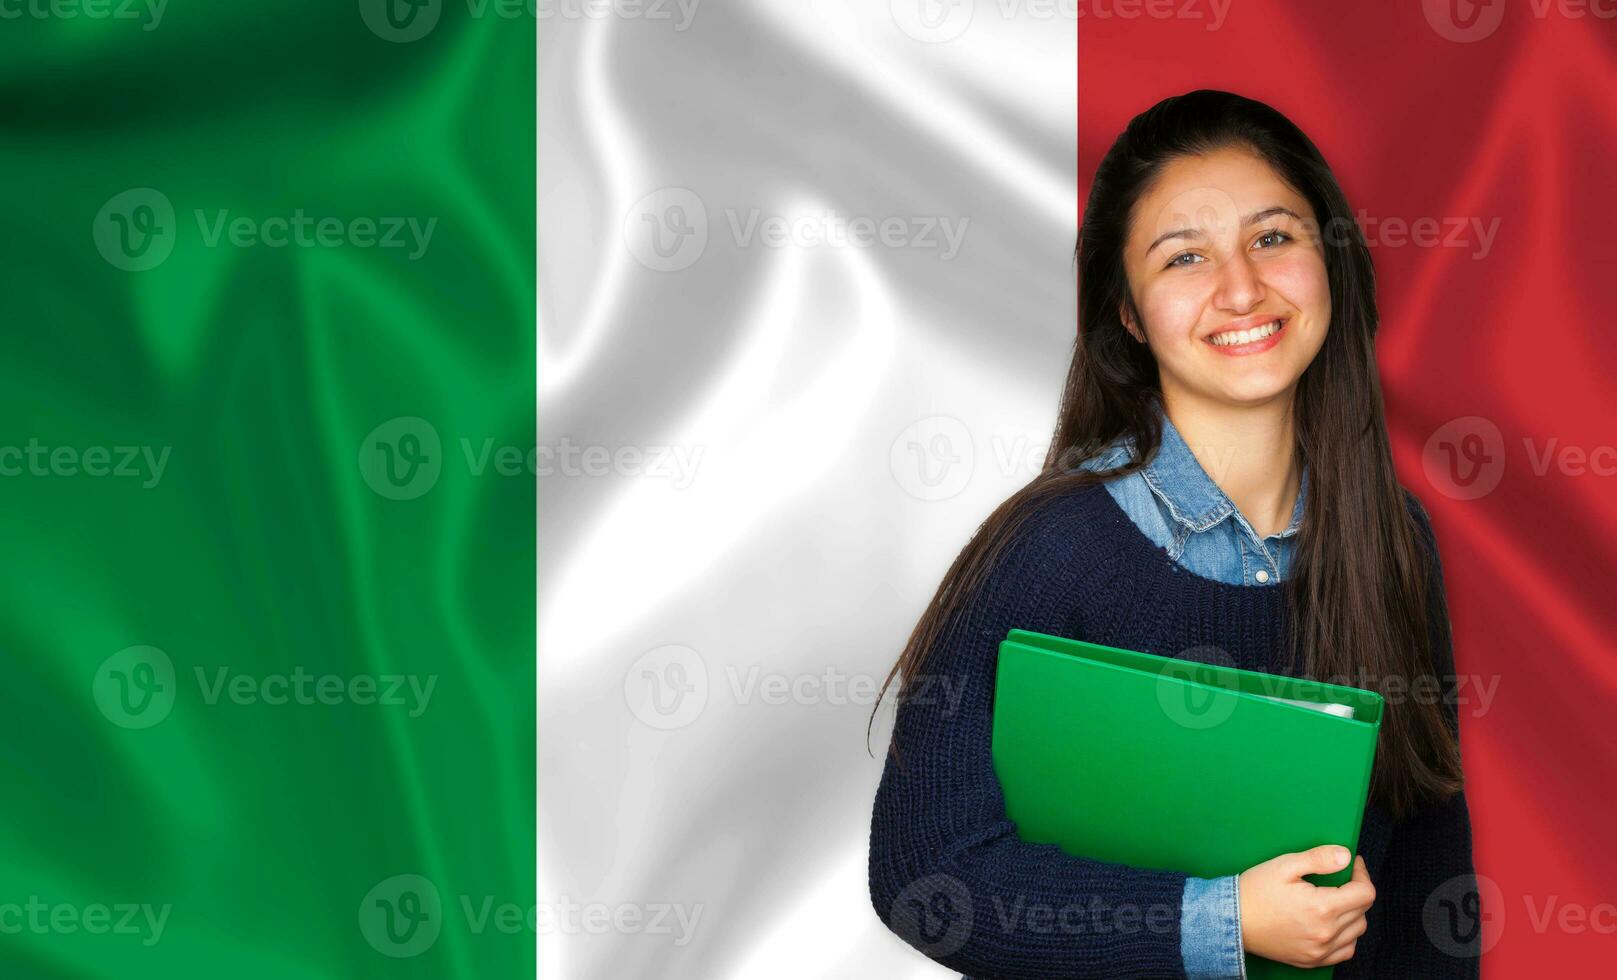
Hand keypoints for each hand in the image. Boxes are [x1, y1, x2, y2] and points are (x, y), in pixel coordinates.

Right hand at [1238, 845, 1374, 968]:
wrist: (1231, 920)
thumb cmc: (1255, 891)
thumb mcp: (1284, 865)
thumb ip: (1318, 858)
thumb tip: (1346, 856)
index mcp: (1322, 908)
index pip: (1365, 893)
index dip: (1362, 874)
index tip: (1353, 865)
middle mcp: (1326, 933)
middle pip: (1363, 911)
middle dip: (1357, 890)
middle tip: (1341, 878)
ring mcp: (1320, 950)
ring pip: (1357, 931)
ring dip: (1353, 913)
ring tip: (1335, 900)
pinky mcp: (1312, 960)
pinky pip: (1346, 951)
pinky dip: (1346, 937)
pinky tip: (1332, 924)